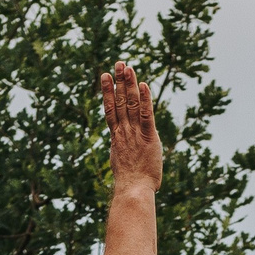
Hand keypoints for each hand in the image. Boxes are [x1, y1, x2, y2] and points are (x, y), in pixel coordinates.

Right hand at [101, 62, 161, 192]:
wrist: (133, 191)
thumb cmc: (129, 183)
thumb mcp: (121, 162)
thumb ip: (122, 151)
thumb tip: (120, 150)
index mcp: (116, 137)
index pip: (110, 109)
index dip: (108, 91)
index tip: (106, 76)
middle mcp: (123, 131)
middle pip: (120, 101)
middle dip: (119, 81)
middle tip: (119, 63)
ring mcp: (134, 133)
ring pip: (131, 104)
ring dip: (129, 84)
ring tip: (128, 67)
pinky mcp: (148, 137)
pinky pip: (146, 115)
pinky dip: (145, 100)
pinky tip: (143, 85)